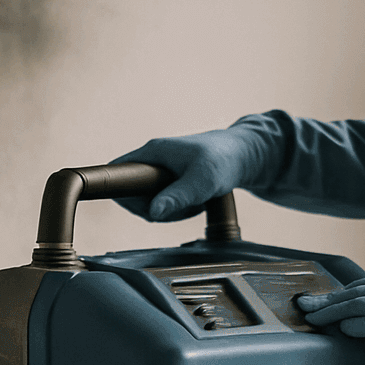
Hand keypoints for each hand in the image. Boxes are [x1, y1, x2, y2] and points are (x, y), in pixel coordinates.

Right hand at [110, 127, 267, 220]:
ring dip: (167, 209)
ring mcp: (162, 168)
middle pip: (132, 192)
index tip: (142, 207)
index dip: (120, 192)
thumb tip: (153, 212)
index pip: (117, 171)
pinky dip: (176, 207)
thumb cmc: (224, 161)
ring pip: (149, 199)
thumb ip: (177, 197)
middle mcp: (153, 158)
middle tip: (179, 208)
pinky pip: (163, 199)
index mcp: (153, 152)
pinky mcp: (172, 178)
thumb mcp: (201, 182)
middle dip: (152, 207)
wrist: (247, 155)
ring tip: (192, 203)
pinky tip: (194, 203)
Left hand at [295, 278, 364, 364]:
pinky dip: (353, 324)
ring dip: (333, 310)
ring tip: (315, 319)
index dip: (338, 292)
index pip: (364, 285)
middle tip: (306, 307)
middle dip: (327, 300)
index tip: (319, 301)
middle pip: (357, 292)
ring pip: (361, 303)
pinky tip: (341, 329)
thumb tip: (361, 324)